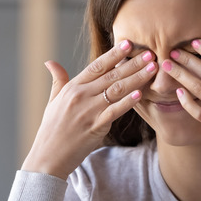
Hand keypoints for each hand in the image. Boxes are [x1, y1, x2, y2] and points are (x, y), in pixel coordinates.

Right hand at [22, 40, 157, 178]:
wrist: (48, 156)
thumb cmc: (51, 129)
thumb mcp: (52, 101)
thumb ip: (57, 80)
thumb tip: (50, 62)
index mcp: (72, 87)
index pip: (97, 66)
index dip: (114, 54)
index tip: (129, 44)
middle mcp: (81, 96)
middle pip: (111, 75)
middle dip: (132, 63)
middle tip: (150, 53)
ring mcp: (88, 111)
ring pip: (116, 90)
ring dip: (136, 78)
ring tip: (152, 69)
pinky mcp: (95, 127)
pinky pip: (115, 111)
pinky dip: (128, 102)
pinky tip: (140, 94)